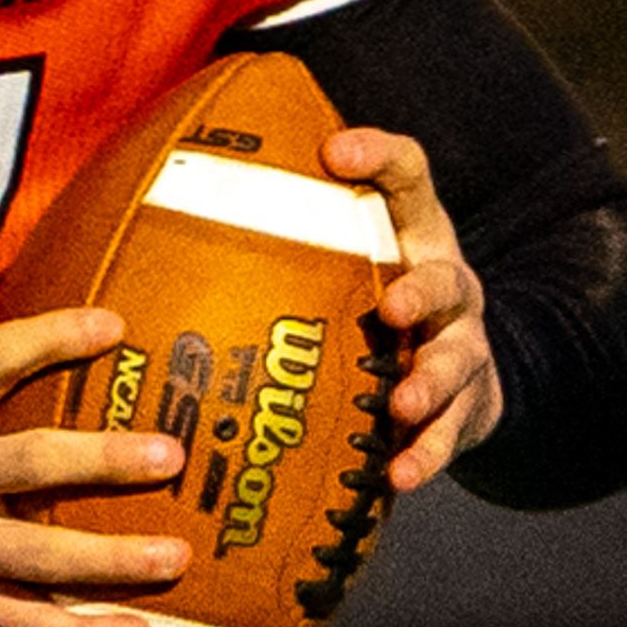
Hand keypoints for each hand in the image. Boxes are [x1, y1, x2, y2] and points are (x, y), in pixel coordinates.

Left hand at [320, 126, 500, 490]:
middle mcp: (446, 285)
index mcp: (413, 237)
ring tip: (403, 404)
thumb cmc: (377, 306)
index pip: (408, 176)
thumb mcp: (346, 263)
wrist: (461, 380)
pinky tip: (400, 475)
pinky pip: (450, 433)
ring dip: (429, 382)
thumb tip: (158, 215)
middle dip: (421, 291)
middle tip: (391, 305)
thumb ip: (287, 239)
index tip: (333, 151)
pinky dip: (426, 455)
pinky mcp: (468, 407)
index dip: (378, 156)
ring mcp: (461, 346)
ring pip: (455, 359)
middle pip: (444, 278)